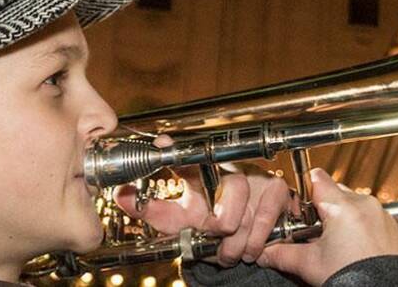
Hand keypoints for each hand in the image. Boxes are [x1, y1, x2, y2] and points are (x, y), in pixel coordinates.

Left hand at [115, 135, 294, 266]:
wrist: (240, 247)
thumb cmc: (207, 228)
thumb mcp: (178, 222)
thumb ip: (150, 210)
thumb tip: (120, 195)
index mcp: (202, 174)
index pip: (189, 157)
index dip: (177, 150)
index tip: (162, 144)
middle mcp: (230, 172)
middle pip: (231, 187)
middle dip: (221, 223)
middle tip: (215, 235)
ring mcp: (256, 180)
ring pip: (246, 213)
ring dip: (236, 243)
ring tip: (228, 253)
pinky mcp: (277, 192)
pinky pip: (266, 217)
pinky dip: (257, 240)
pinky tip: (251, 249)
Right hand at [259, 168, 397, 285]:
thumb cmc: (354, 278)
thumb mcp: (311, 265)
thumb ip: (283, 254)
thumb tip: (265, 253)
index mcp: (342, 207)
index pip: (316, 179)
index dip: (304, 193)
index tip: (299, 210)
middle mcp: (365, 205)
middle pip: (335, 194)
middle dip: (322, 210)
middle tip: (314, 235)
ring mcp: (383, 215)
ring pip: (355, 206)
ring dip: (343, 219)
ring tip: (336, 246)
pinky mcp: (394, 228)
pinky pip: (373, 218)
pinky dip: (363, 228)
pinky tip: (355, 249)